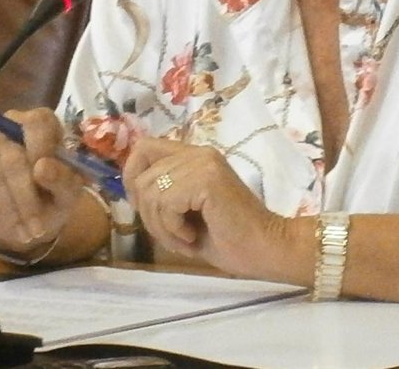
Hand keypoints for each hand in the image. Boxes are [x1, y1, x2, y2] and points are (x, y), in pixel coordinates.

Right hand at [0, 108, 83, 253]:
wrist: (28, 213)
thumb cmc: (53, 194)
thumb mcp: (69, 191)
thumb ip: (62, 178)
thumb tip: (42, 168)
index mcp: (40, 122)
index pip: (36, 123)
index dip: (41, 151)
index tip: (46, 182)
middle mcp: (7, 123)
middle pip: (11, 157)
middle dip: (25, 198)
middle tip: (36, 229)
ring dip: (8, 210)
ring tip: (24, 234)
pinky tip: (4, 226)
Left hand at [122, 137, 290, 277]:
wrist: (267, 249)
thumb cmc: (230, 239)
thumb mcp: (186, 213)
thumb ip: (163, 195)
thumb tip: (132, 192)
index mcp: (194, 156)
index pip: (143, 148)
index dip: (132, 177)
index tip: (147, 209)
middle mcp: (197, 152)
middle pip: (141, 176)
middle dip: (148, 214)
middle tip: (174, 235)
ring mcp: (203, 162)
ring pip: (150, 192)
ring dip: (161, 226)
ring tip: (185, 239)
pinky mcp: (207, 178)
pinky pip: (166, 203)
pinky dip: (172, 228)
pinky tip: (192, 236)